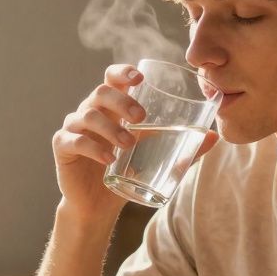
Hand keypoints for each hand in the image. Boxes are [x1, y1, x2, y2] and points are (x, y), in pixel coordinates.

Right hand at [52, 65, 217, 217]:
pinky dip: (92, 147)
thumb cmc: (128, 171)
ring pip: (88, 115)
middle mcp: (90, 111)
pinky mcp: (63, 147)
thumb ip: (183, 146)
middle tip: (141, 117)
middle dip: (122, 101)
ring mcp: (74, 127)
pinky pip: (73, 140)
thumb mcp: (156, 156)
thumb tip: (213, 137)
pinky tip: (108, 159)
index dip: (122, 72)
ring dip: (111, 128)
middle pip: (101, 92)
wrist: (99, 204)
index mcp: (111, 106)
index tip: (139, 78)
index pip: (112, 77)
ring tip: (129, 145)